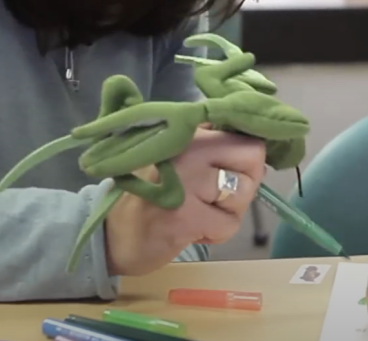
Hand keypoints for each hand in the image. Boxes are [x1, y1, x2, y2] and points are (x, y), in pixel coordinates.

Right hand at [104, 127, 265, 275]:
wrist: (109, 236)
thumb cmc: (149, 193)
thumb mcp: (177, 156)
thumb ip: (212, 144)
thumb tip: (257, 144)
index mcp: (189, 132)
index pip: (244, 131)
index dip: (247, 156)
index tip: (234, 170)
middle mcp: (189, 149)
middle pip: (253, 156)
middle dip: (244, 182)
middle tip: (217, 197)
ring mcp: (187, 182)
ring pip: (244, 193)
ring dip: (228, 211)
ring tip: (200, 212)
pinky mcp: (186, 216)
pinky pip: (229, 224)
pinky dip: (216, 233)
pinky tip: (192, 230)